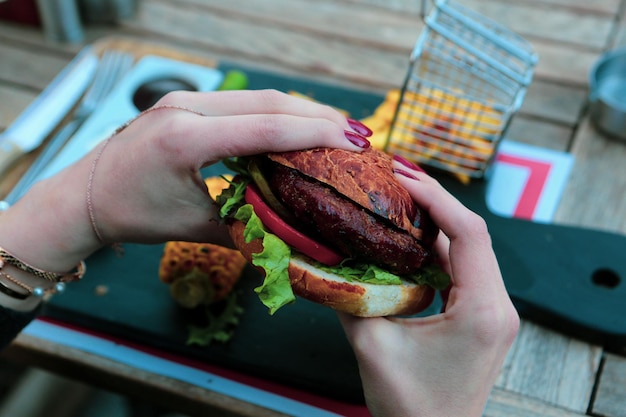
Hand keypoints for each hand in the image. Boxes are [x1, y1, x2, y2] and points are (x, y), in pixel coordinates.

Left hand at [0, 89, 369, 272]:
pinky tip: (295, 124)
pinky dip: (274, 113)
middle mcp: (186, 108)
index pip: (264, 128)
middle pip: (268, 101)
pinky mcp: (184, 103)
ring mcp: (183, 100)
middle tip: (355, 133)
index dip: (314, 132)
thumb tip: (293, 236)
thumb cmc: (132, 215)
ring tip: (335, 127)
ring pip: (256, 97)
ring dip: (299, 111)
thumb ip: (247, 227)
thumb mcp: (194, 226)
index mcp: (186, 138)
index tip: (352, 140)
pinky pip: (240, 103)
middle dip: (317, 116)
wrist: (83, 197)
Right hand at [337, 165, 518, 416]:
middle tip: (394, 180)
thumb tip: (323, 259)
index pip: (469, 233)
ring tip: (397, 200)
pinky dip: (436, 249)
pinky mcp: (482, 316)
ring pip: (468, 249)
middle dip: (433, 202)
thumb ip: (349, 297)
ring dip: (434, 224)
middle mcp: (498, 306)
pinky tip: (407, 239)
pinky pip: (462, 269)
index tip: (402, 177)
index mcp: (482, 311)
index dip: (436, 197)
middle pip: (472, 234)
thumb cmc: (410, 408)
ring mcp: (494, 311)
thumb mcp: (372, 347)